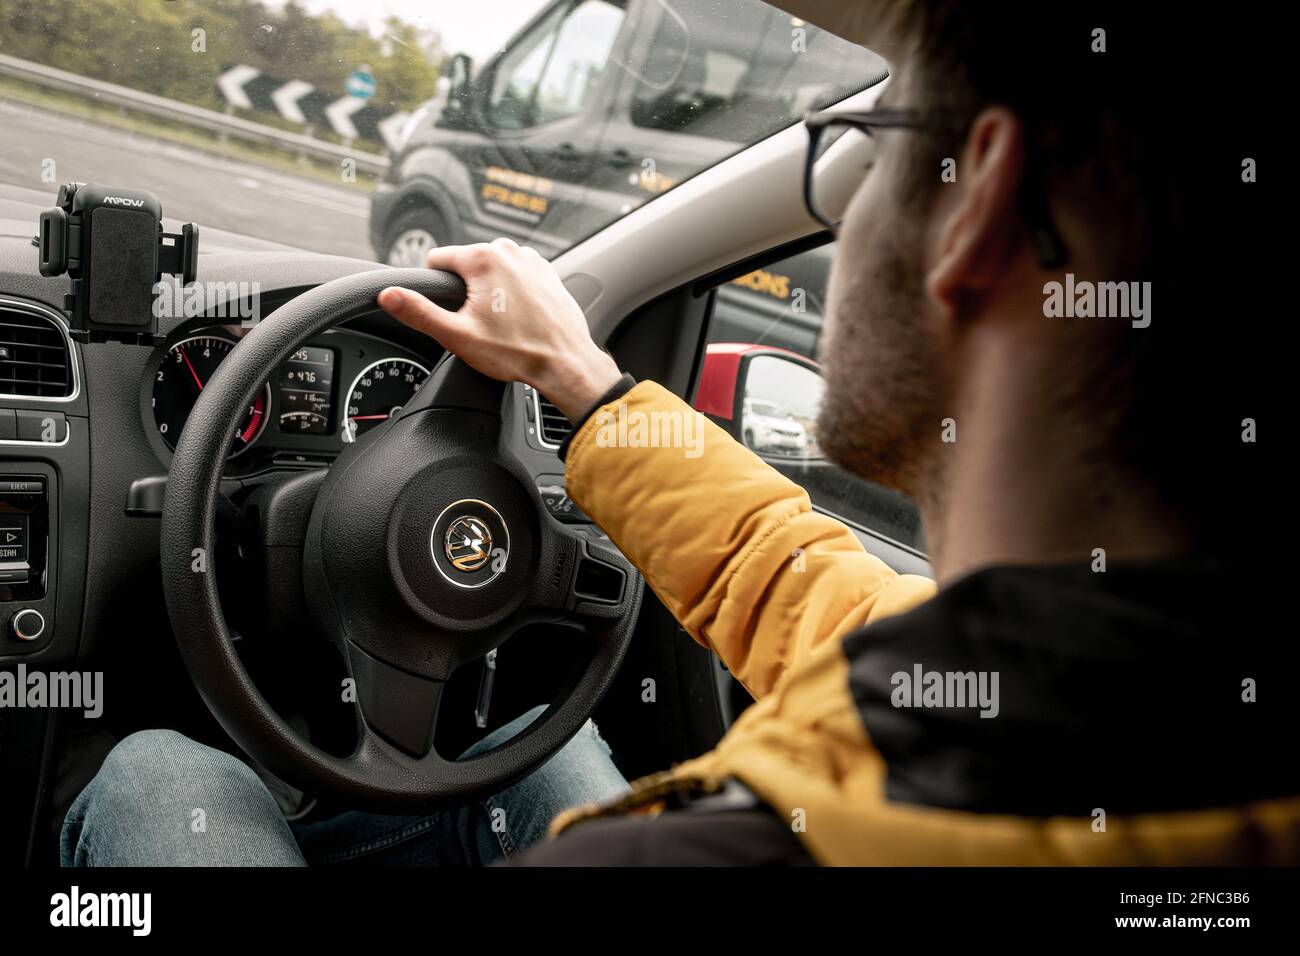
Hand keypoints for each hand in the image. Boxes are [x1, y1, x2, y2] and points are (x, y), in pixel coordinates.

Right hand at [377, 238, 621, 420]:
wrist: (565, 363)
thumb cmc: (517, 351)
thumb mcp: (458, 335)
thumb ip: (419, 312)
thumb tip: (387, 295)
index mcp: (483, 258)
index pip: (436, 260)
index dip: (436, 290)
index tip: (453, 313)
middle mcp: (508, 250)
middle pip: (464, 266)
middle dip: (465, 293)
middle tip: (481, 324)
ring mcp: (530, 259)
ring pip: (490, 272)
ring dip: (488, 293)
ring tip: (502, 323)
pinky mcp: (545, 272)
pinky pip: (514, 278)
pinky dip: (511, 294)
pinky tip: (519, 318)